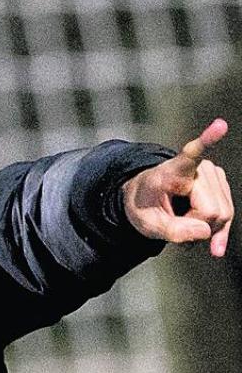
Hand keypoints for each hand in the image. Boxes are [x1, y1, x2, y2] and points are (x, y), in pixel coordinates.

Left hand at [122, 118, 232, 256]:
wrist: (146, 198)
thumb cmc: (143, 205)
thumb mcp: (147, 224)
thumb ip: (173, 231)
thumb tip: (206, 231)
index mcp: (172, 171)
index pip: (191, 155)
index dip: (207, 141)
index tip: (220, 124)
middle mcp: (198, 168)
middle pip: (212, 210)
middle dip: (196, 226)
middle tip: (174, 224)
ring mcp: (212, 175)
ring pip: (223, 215)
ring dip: (204, 228)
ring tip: (182, 224)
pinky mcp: (221, 184)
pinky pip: (228, 214)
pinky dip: (219, 232)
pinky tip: (215, 247)